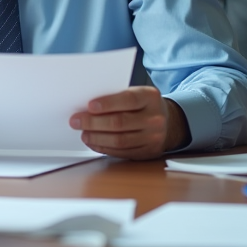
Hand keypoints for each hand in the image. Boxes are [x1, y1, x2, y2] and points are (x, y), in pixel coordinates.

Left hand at [69, 87, 190, 159]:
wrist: (169, 122)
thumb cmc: (145, 105)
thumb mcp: (138, 94)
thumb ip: (118, 97)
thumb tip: (88, 106)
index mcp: (151, 97)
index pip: (128, 100)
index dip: (107, 103)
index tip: (89, 106)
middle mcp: (155, 118)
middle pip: (120, 122)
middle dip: (94, 122)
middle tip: (76, 121)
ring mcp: (153, 137)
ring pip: (120, 140)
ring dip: (97, 137)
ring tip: (83, 133)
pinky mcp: (148, 152)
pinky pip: (122, 152)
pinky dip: (104, 148)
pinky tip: (94, 143)